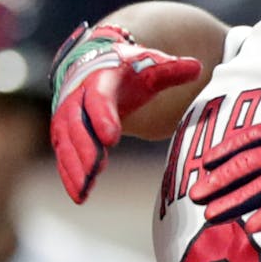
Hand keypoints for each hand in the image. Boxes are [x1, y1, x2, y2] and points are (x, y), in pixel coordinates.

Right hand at [49, 22, 200, 202]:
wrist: (96, 68)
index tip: (111, 138)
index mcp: (101, 80)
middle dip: (85, 149)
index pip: (99, 99)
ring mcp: (67, 117)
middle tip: (95, 171)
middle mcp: (77, 98)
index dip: (104, 117)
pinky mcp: (64, 134)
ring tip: (84, 191)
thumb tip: (198, 67)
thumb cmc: (128, 71)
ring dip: (74, 168)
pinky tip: (79, 195)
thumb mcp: (150, 65)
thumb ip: (172, 71)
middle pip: (77, 125)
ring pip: (66, 144)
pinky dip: (69, 176)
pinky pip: (63, 156)